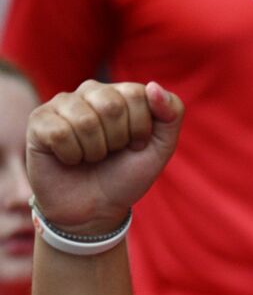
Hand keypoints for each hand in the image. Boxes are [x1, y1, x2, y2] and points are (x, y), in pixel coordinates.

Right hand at [26, 80, 183, 233]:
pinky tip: (70, 158)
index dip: (141, 129)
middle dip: (118, 140)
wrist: (95, 208)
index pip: (137, 94)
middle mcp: (90, 92)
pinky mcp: (39, 121)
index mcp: (121, 93)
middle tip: (112, 152)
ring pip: (85, 120)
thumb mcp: (161, 149)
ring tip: (92, 157)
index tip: (136, 145)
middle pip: (111, 105)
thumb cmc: (126, 175)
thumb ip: (171, 114)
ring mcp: (62, 104)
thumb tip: (153, 86)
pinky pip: (59, 133)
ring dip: (95, 151)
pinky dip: (72, 156)